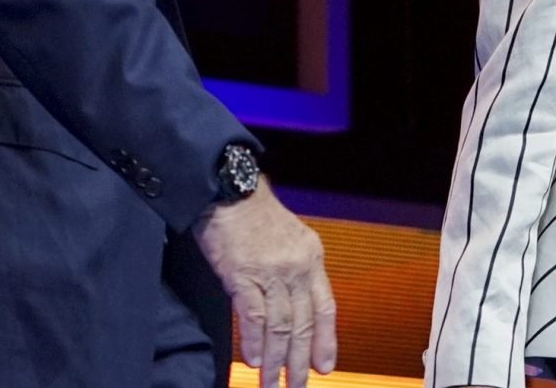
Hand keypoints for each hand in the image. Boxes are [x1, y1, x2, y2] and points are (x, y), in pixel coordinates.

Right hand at [193, 176, 338, 387]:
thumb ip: (294, 271)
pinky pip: (253, 316)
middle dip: (300, 361)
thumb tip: (293, 307)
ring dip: (275, 360)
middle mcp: (298, 267)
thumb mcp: (288, 239)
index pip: (325, 307)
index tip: (326, 367)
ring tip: (271, 383)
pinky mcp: (243, 274)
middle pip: (304, 324)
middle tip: (298, 387)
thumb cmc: (253, 216)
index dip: (326, 340)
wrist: (228, 188)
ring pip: (280, 326)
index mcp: (312, 258)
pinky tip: (253, 360)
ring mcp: (272, 271)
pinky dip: (254, 341)